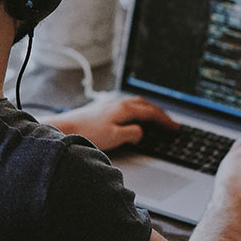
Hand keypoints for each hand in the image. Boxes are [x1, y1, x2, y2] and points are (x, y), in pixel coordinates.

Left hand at [45, 95, 176, 150]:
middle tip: (168, 121)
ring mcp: (109, 103)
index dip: (165, 120)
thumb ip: (132, 133)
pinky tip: (131, 113)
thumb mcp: (116, 137)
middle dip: (159, 112)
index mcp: (124, 109)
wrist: (64, 128)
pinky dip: (135, 109)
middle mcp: (117, 103)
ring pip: (134, 103)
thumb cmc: (88, 133)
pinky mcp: (101, 107)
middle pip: (144, 104)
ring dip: (147, 109)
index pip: (151, 112)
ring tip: (154, 117)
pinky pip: (125, 105)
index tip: (175, 127)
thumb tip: (141, 131)